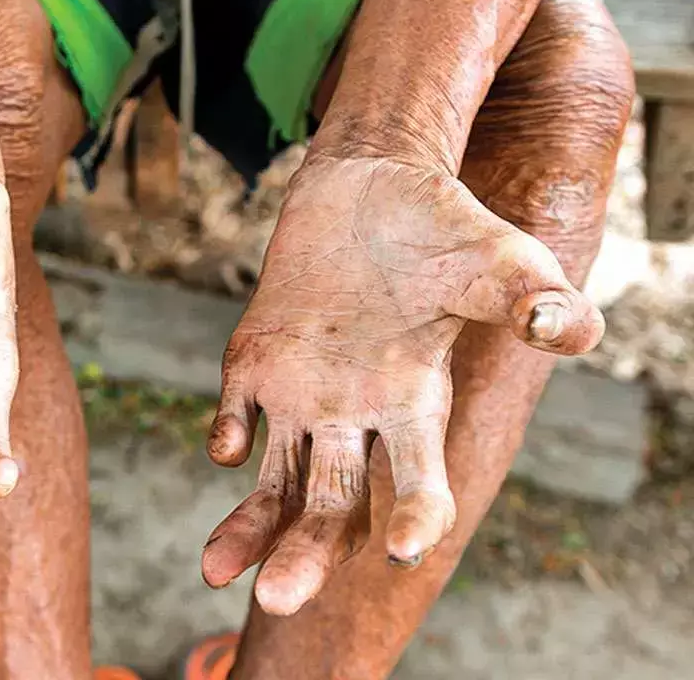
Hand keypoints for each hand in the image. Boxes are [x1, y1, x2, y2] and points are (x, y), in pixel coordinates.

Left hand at [200, 155, 602, 613]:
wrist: (367, 184)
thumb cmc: (443, 225)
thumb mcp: (498, 257)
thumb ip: (531, 295)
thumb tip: (570, 328)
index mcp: (415, 405)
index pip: (416, 482)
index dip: (414, 515)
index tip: (405, 545)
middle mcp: (355, 415)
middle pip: (331, 507)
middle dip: (308, 554)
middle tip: (278, 602)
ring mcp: (300, 394)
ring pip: (275, 481)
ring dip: (250, 529)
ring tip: (216, 573)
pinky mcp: (254, 362)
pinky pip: (234, 416)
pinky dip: (225, 433)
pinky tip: (225, 444)